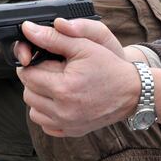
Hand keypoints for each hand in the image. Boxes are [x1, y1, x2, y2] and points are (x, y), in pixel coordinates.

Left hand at [16, 20, 138, 136]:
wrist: (132, 92)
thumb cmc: (109, 66)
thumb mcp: (83, 46)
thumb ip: (53, 37)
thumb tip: (28, 29)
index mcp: (63, 87)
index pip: (27, 74)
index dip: (32, 63)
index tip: (43, 59)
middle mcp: (62, 110)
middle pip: (28, 92)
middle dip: (35, 79)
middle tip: (53, 70)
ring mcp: (66, 124)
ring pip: (33, 110)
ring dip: (39, 97)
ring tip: (56, 85)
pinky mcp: (71, 131)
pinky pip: (45, 124)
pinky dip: (48, 113)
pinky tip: (61, 100)